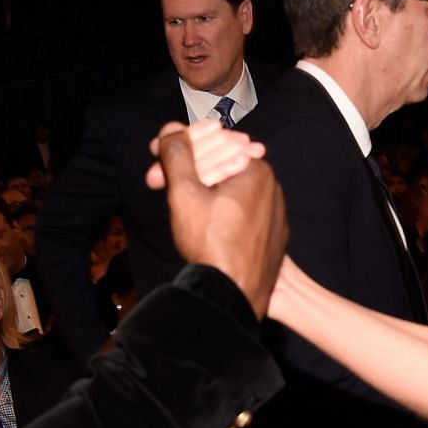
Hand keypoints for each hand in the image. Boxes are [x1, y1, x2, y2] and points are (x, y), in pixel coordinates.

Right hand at [157, 121, 286, 321]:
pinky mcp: (271, 238)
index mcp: (256, 169)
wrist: (235, 297)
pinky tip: (201, 224)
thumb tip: (171, 130)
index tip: (153, 157)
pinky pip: (242, 215)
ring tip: (176, 203)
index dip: (177, 148)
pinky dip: (219, 213)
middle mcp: (272, 187)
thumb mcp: (184, 194)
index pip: (211, 143)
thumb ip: (177, 157)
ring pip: (230, 191)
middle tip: (155, 181)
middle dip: (185, 171)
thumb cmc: (211, 244)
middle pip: (220, 167)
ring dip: (200, 191)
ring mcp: (274, 214)